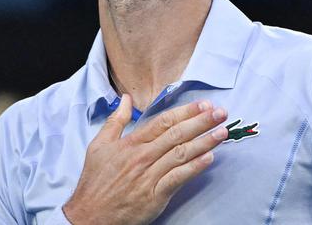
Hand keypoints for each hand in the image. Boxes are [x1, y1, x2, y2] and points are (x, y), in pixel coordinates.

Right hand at [62, 96, 227, 224]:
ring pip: (181, 154)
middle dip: (201, 121)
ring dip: (204, 141)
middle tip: (220, 112)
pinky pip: (178, 178)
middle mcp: (143, 156)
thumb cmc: (95, 181)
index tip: (203, 104)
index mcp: (132, 143)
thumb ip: (116, 120)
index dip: (185, 112)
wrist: (89, 215)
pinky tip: (209, 159)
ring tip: (222, 132)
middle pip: (177, 134)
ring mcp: (149, 176)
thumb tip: (125, 98)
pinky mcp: (154, 195)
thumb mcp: (99, 145)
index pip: (164, 122)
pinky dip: (194, 167)